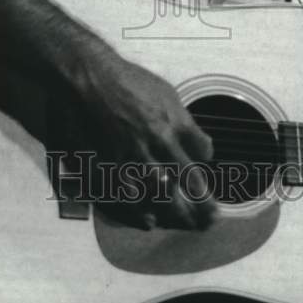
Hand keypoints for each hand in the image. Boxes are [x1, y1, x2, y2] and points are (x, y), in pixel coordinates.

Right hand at [59, 51, 216, 230]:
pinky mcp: (112, 163)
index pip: (203, 152)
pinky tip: (150, 221)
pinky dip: (142, 212)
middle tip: (211, 218)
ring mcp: (136, 155)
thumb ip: (182, 118)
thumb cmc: (126, 81)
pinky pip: (131, 196)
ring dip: (178, 214)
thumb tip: (195, 138)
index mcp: (176, 122)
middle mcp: (160, 142)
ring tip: (188, 225)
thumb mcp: (165, 92)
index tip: (204, 172)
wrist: (91, 77)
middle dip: (204, 203)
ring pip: (164, 195)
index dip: (205, 163)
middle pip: (190, 181)